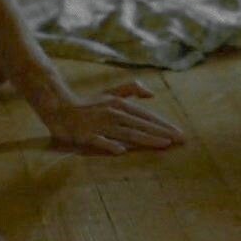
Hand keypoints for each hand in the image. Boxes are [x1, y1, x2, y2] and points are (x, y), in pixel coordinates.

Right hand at [40, 79, 185, 154]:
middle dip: (162, 133)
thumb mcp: (111, 93)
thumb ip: (132, 89)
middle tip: (180, 141)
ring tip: (163, 145)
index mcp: (120, 104)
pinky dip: (110, 145)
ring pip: (127, 133)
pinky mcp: (86, 135)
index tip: (179, 134)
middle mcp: (113, 113)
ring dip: (146, 139)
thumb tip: (152, 93)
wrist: (60, 108)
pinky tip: (122, 151)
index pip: (146, 116)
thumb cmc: (89, 104)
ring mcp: (100, 125)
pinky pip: (100, 141)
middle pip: (141, 125)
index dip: (163, 125)